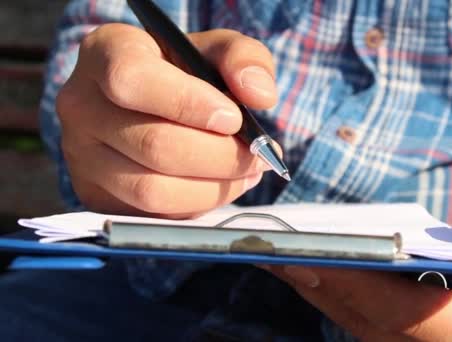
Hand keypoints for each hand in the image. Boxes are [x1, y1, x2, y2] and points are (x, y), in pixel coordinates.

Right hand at [56, 24, 277, 217]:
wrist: (153, 104)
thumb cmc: (185, 73)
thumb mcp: (217, 50)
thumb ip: (245, 59)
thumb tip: (260, 95)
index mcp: (106, 53)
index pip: (132, 79)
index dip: (188, 103)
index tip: (232, 118)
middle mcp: (81, 105)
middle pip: (154, 145)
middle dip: (221, 157)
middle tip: (258, 155)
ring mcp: (82, 156)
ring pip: (153, 190)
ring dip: (215, 188)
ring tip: (246, 172)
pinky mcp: (94, 195)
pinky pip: (152, 215)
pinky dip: (197, 206)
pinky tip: (218, 185)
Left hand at [266, 190, 451, 340]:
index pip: (412, 316)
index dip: (361, 286)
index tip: (313, 255)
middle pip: (364, 316)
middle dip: (315, 278)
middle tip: (263, 244)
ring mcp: (407, 339)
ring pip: (345, 312)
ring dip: (302, 277)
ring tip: (259, 242)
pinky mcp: (386, 323)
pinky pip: (341, 304)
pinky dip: (312, 276)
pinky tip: (281, 250)